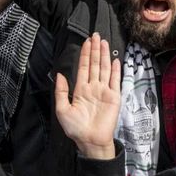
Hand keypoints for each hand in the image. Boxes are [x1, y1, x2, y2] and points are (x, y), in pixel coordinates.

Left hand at [55, 34, 121, 159]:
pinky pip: (115, 81)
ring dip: (104, 56)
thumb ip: (62, 91)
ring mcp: (104, 91)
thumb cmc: (75, 128)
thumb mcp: (62, 109)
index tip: (86, 42)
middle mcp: (93, 87)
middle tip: (95, 35)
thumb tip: (59, 74)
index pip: (83, 68)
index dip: (84, 54)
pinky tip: (115, 60)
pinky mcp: (114, 97)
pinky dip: (115, 70)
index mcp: (81, 89)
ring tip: (104, 42)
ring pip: (104, 69)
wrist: (90, 141)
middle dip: (95, 50)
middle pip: (94, 65)